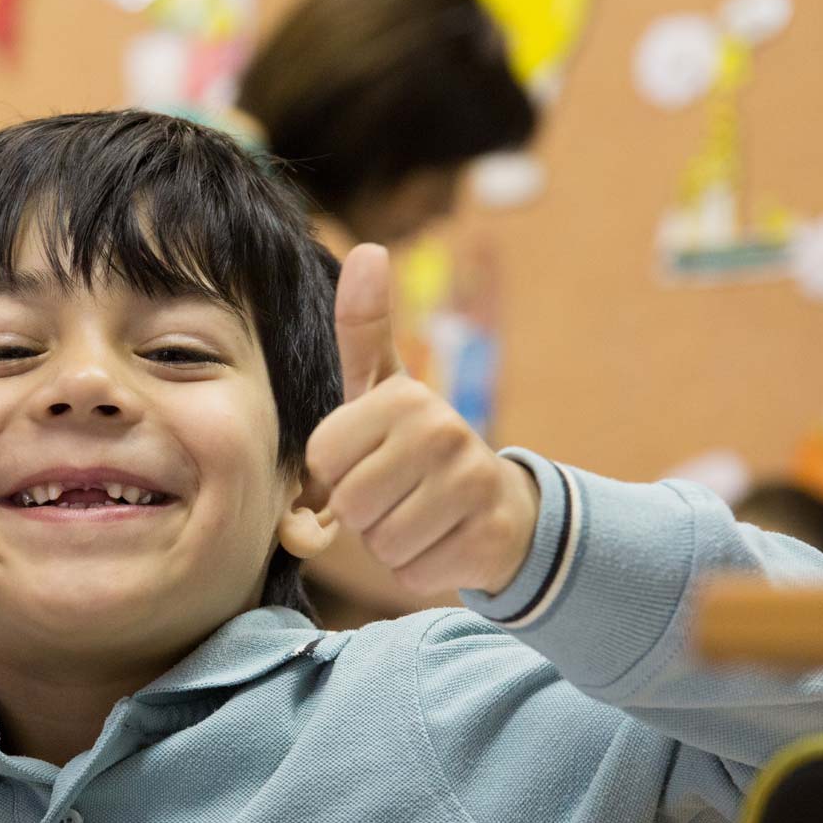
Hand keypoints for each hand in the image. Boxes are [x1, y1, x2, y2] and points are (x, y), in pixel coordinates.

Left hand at [304, 243, 538, 598]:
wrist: (498, 506)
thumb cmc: (416, 446)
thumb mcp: (382, 385)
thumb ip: (363, 326)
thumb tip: (369, 248)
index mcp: (405, 397)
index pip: (323, 461)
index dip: (336, 474)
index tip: (368, 459)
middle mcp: (443, 432)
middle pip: (350, 506)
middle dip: (363, 513)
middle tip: (395, 493)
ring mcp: (470, 486)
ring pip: (380, 543)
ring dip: (390, 542)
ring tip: (419, 515)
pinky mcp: (486, 539)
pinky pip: (412, 574)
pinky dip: (420, 568)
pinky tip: (444, 540)